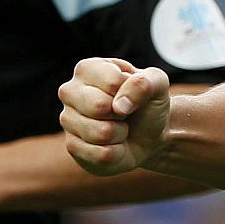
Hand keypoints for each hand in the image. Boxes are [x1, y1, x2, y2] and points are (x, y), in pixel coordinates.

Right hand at [59, 57, 171, 176]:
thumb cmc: (148, 103)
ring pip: (100, 133)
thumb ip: (144, 83)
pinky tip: (114, 144)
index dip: (131, 92)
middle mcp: (70, 91)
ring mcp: (67, 120)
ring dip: (120, 133)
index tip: (131, 93)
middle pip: (99, 106)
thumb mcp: (157, 83)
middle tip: (124, 112)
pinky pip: (100, 155)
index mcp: (88, 68)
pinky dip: (117, 152)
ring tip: (120, 127)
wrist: (150, 134)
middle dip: (122, 114)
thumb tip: (119, 106)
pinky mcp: (72, 147)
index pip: (112, 82)